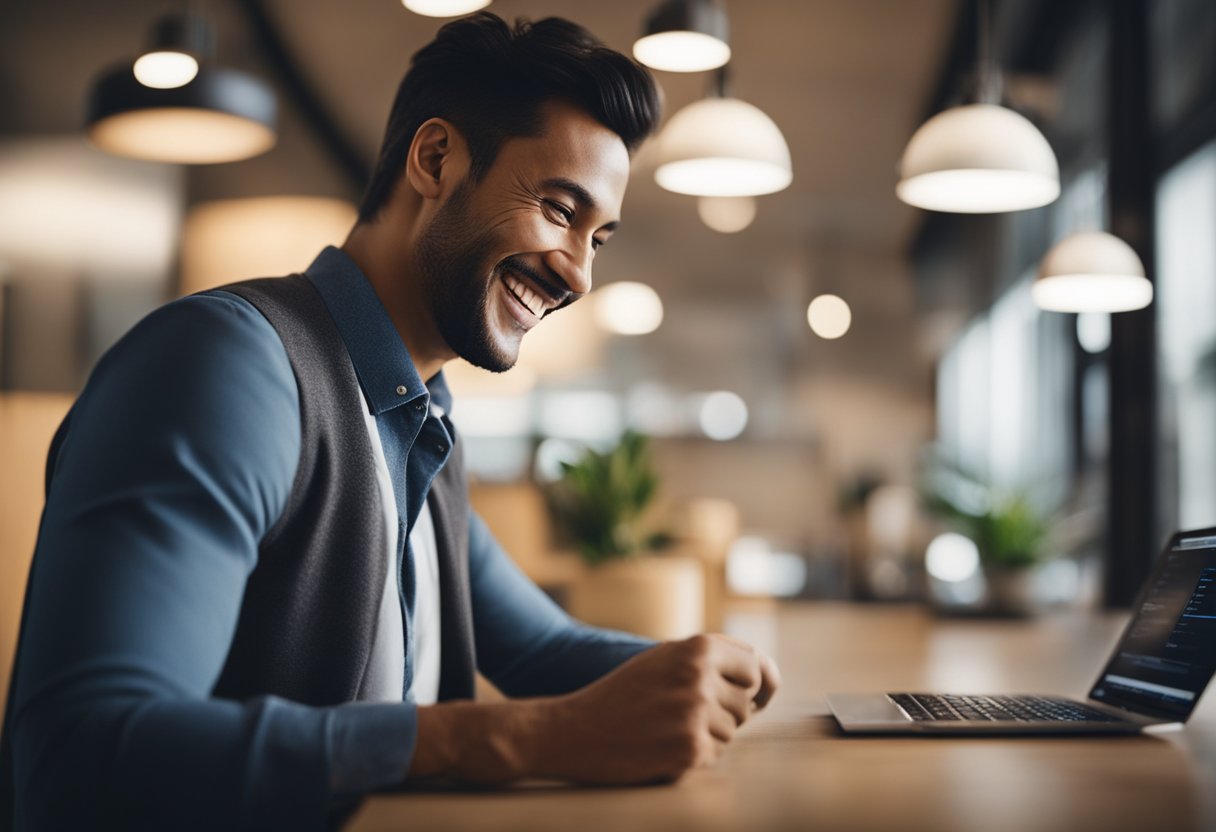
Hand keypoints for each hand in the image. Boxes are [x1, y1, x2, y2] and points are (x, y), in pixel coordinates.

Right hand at [534, 633, 780, 784]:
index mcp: (696, 647)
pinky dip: (694, 757)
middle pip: (745, 703)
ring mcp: (695, 713)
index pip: (754, 664)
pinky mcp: (689, 749)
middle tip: (682, 714)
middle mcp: (699, 675)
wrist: (572, 730)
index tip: (757, 696)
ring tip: (666, 729)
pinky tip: (662, 748)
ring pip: (731, 732)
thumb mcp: (664, 658)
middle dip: (724, 713)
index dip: (757, 682)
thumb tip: (766, 673)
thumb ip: (711, 657)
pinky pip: (715, 756)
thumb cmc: (622, 693)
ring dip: (707, 736)